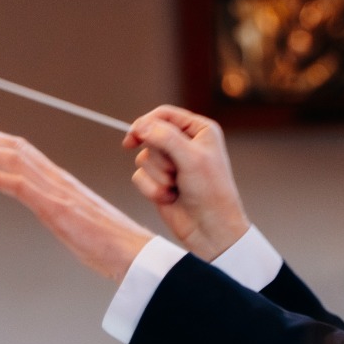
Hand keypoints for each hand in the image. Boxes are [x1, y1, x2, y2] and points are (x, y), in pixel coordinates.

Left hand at [0, 116, 152, 281]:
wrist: (136, 254)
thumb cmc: (113, 244)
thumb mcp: (80, 223)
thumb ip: (62, 211)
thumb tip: (52, 212)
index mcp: (62, 183)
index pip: (23, 152)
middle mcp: (58, 180)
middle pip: (14, 147)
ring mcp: (57, 192)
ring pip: (12, 159)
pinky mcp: (56, 208)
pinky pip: (19, 186)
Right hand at [123, 105, 250, 260]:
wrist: (210, 229)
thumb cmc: (210, 192)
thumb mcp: (191, 159)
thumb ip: (165, 138)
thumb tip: (140, 125)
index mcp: (199, 130)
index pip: (164, 114)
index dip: (146, 123)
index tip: (133, 137)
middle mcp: (185, 143)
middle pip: (150, 136)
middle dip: (159, 158)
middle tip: (175, 171)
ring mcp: (171, 163)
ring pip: (143, 158)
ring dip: (158, 176)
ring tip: (177, 187)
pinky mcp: (159, 181)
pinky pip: (139, 177)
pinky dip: (152, 189)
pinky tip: (171, 198)